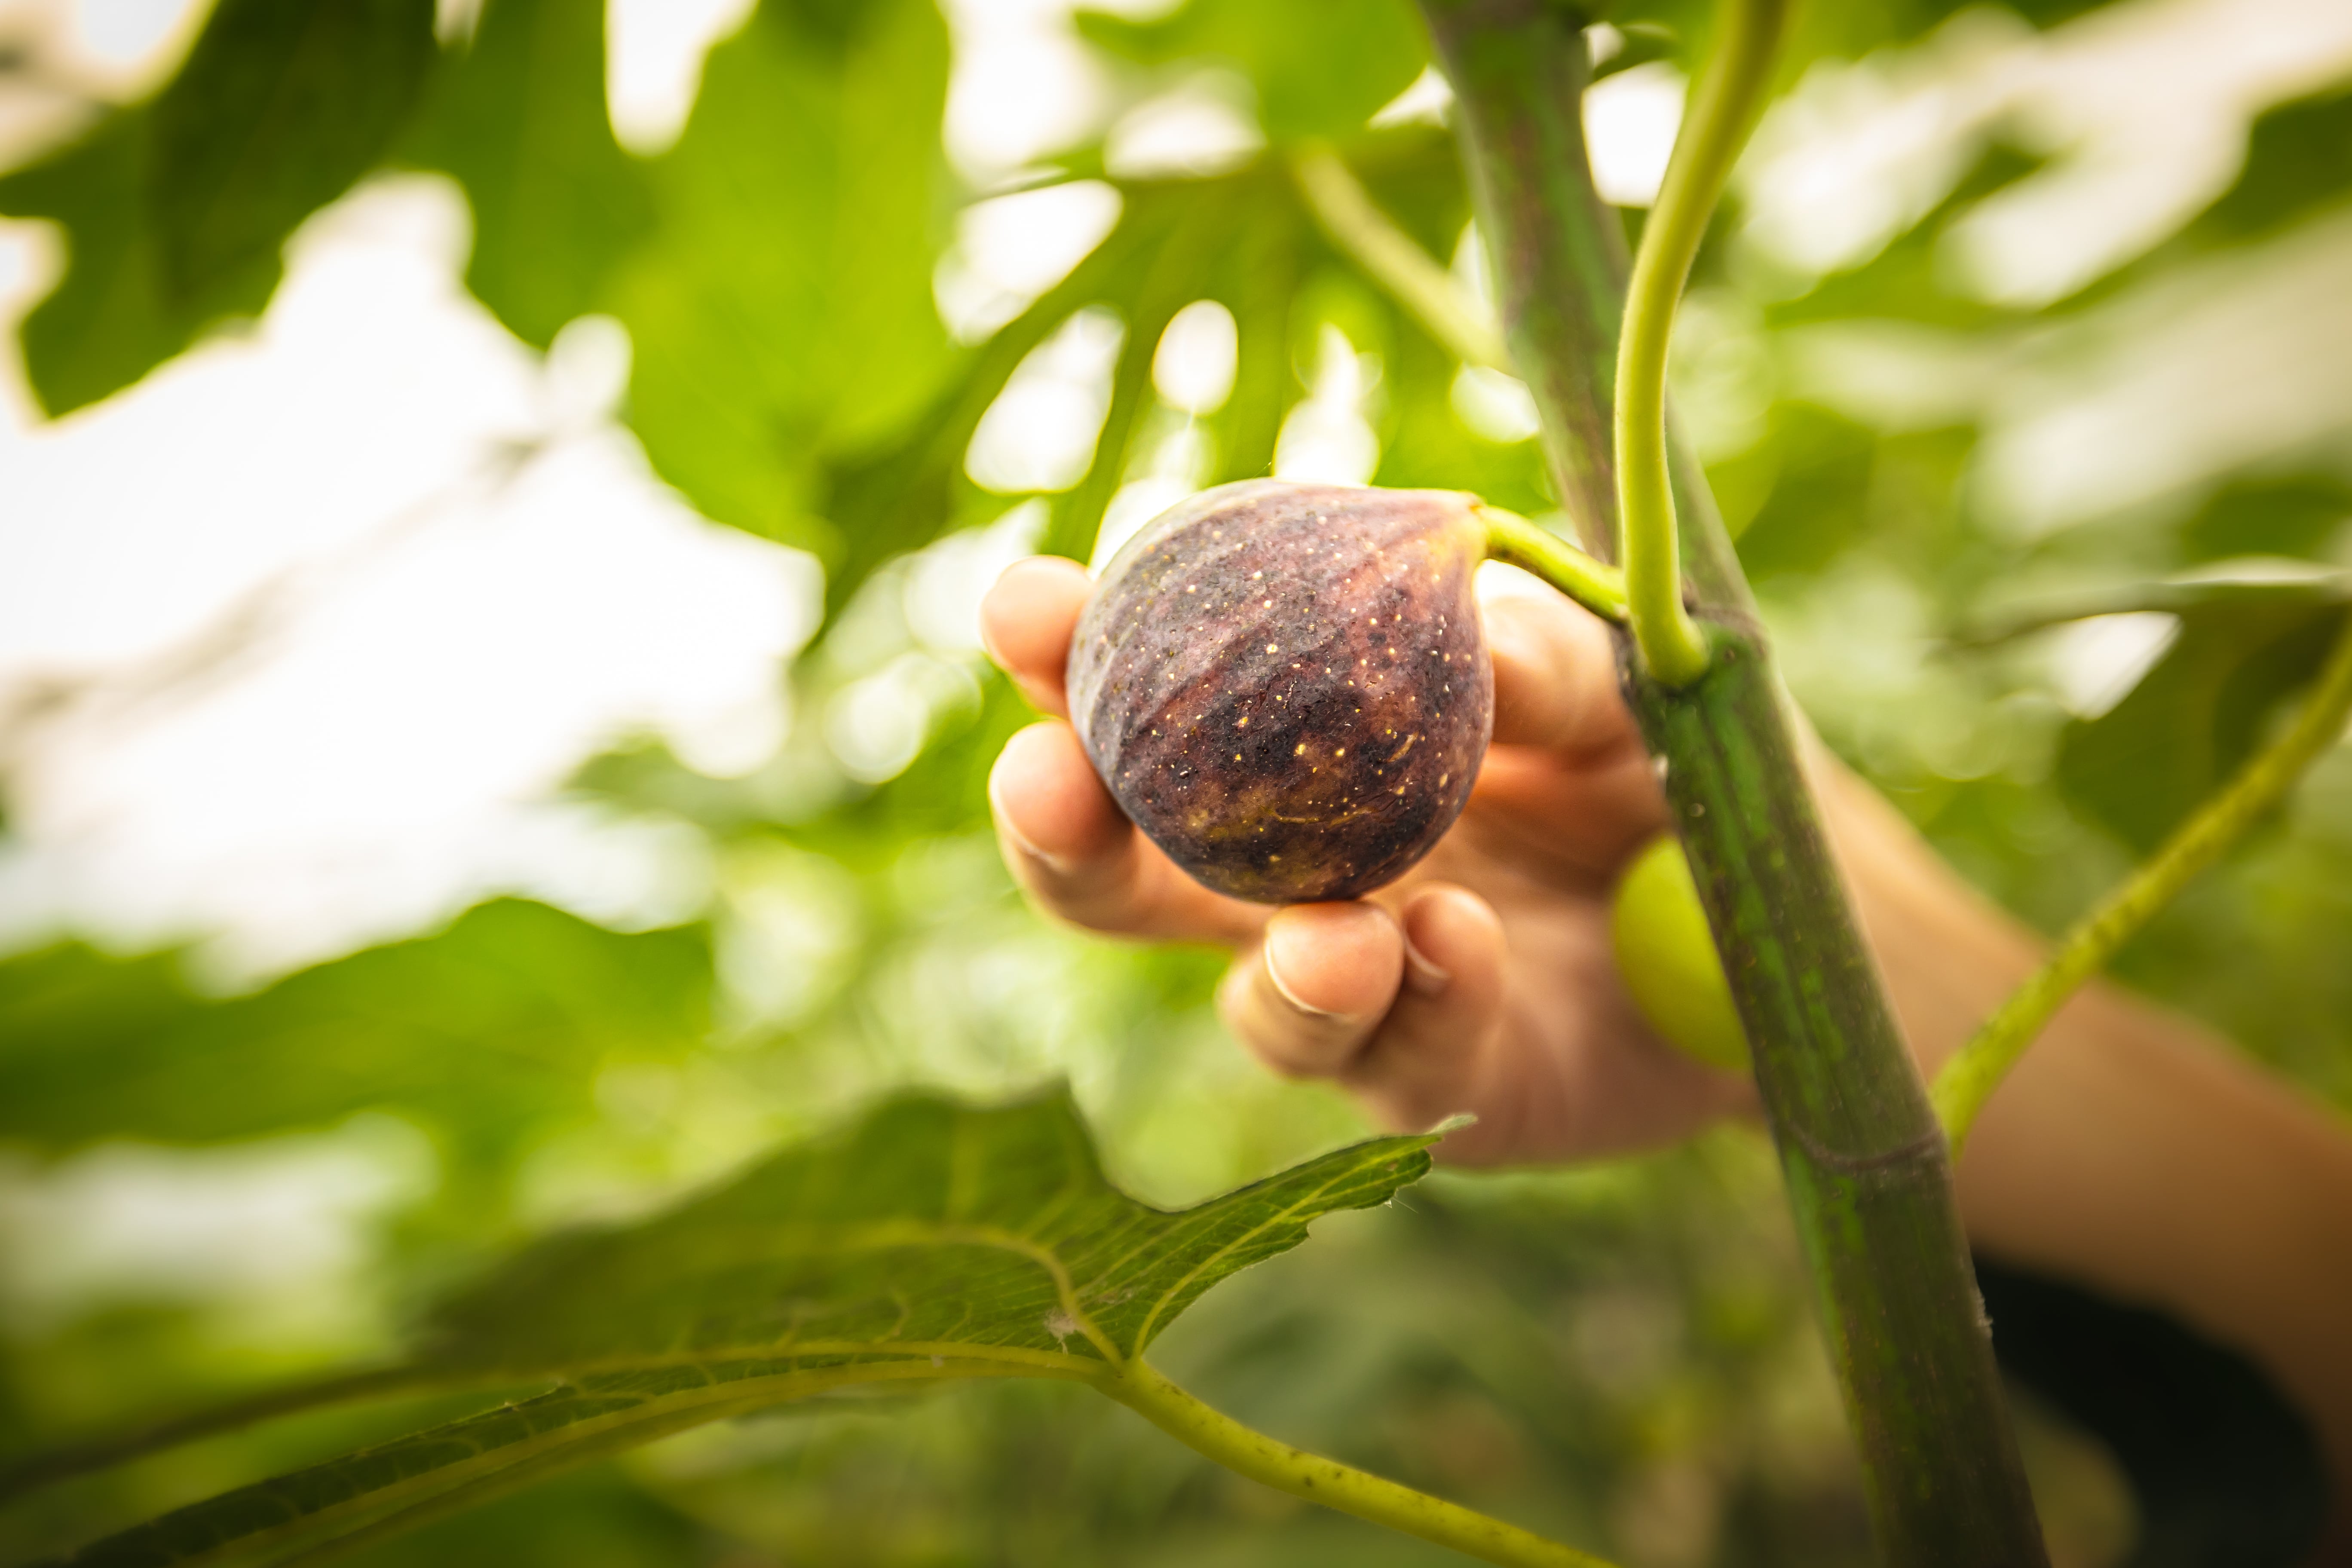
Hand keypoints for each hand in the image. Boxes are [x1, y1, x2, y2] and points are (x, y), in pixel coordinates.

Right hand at [980, 554, 1753, 1164]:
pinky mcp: (1446, 1083)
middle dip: (1063, 830)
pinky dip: (1425, 1004)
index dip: (1068, 656)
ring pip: (1256, 1002)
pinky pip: (1405, 1062)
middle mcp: (1292, 877)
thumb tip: (1460, 637)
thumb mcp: (1607, 673)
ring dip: (1277, 970)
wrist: (1778, 909)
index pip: (1149, 700)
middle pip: (1127, 876)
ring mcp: (1362, 992)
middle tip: (1043, 782)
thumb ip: (1529, 652)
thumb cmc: (1651, 758)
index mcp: (1292, 745)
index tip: (1025, 609)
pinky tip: (1463, 947)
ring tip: (1332, 940)